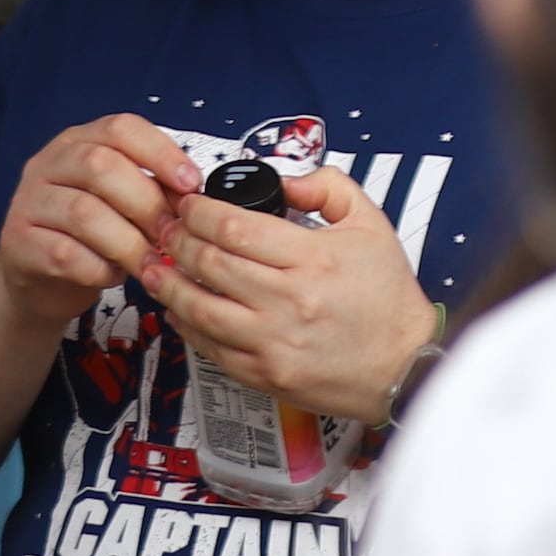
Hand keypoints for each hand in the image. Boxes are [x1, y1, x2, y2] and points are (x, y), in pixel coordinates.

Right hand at [0, 114, 199, 332]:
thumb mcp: (123, 200)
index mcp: (80, 141)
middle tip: (170, 233)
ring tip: (148, 261)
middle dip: (146, 202)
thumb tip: (195, 196)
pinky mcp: (16, 244)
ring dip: (127, 242)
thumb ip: (154, 188)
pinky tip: (114, 275)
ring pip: (84, 213)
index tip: (191, 184)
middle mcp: (48, 164)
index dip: (161, 153)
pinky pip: (65, 253)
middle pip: (101, 167)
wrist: (41, 277)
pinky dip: (99, 267)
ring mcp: (27, 203)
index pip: (121, 128)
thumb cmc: (92, 233)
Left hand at [150, 167, 435, 424]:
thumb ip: (330, 189)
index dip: (201, 212)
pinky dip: (184, 323)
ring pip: (199, 307)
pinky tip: (177, 307)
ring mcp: (272, 340)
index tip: (190, 205)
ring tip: (154, 266)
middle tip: (166, 229)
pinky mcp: (262, 372)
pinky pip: (208, 346)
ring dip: (168, 283)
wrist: (401, 364)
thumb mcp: (372, 224)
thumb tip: (286, 182)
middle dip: (178, 240)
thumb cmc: (387, 297)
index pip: (236, 227)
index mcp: (315, 258)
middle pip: (210, 263)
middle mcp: (289, 300)